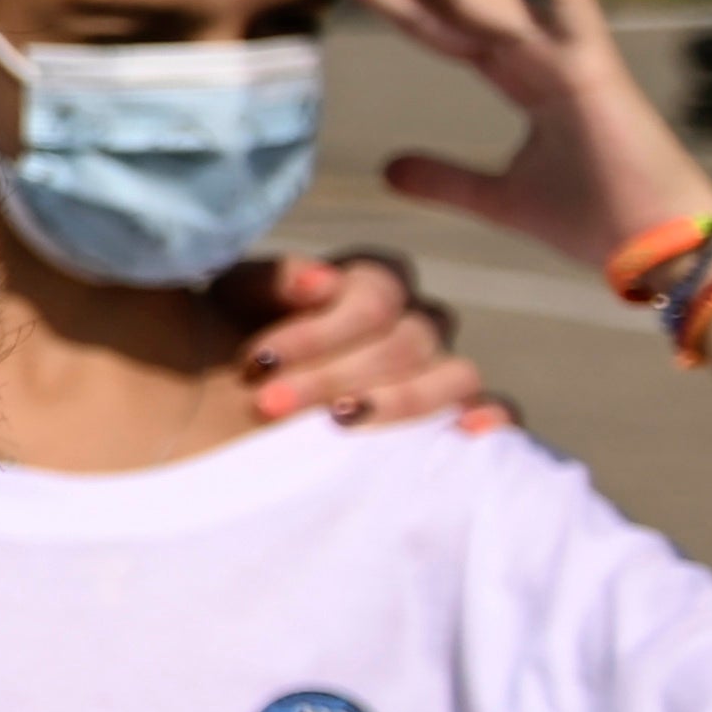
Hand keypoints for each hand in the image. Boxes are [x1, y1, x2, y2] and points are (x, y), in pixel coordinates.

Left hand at [228, 250, 508, 434]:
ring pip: (456, 375)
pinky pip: (497, 410)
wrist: (214, 403)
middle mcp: (413, 322)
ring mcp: (437, 370)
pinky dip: (492, 418)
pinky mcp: (448, 418)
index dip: (319, 329)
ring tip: (341, 423)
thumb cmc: (227, 338)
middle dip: (331, 375)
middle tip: (268, 404)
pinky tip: (468, 431)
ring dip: (398, 401)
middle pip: (406, 340)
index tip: (256, 362)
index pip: (377, 291)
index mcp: (370, 282)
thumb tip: (321, 283)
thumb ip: (274, 280)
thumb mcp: (233, 300)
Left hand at [321, 0, 711, 277]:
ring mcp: (569, 60)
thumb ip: (445, 179)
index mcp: (520, 78)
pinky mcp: (600, 75)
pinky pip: (579, 15)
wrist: (659, 251)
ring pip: (488, 1)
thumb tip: (387, 169)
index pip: (438, 28)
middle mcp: (539, 57)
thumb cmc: (595, 219)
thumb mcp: (498, 198)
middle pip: (451, 6)